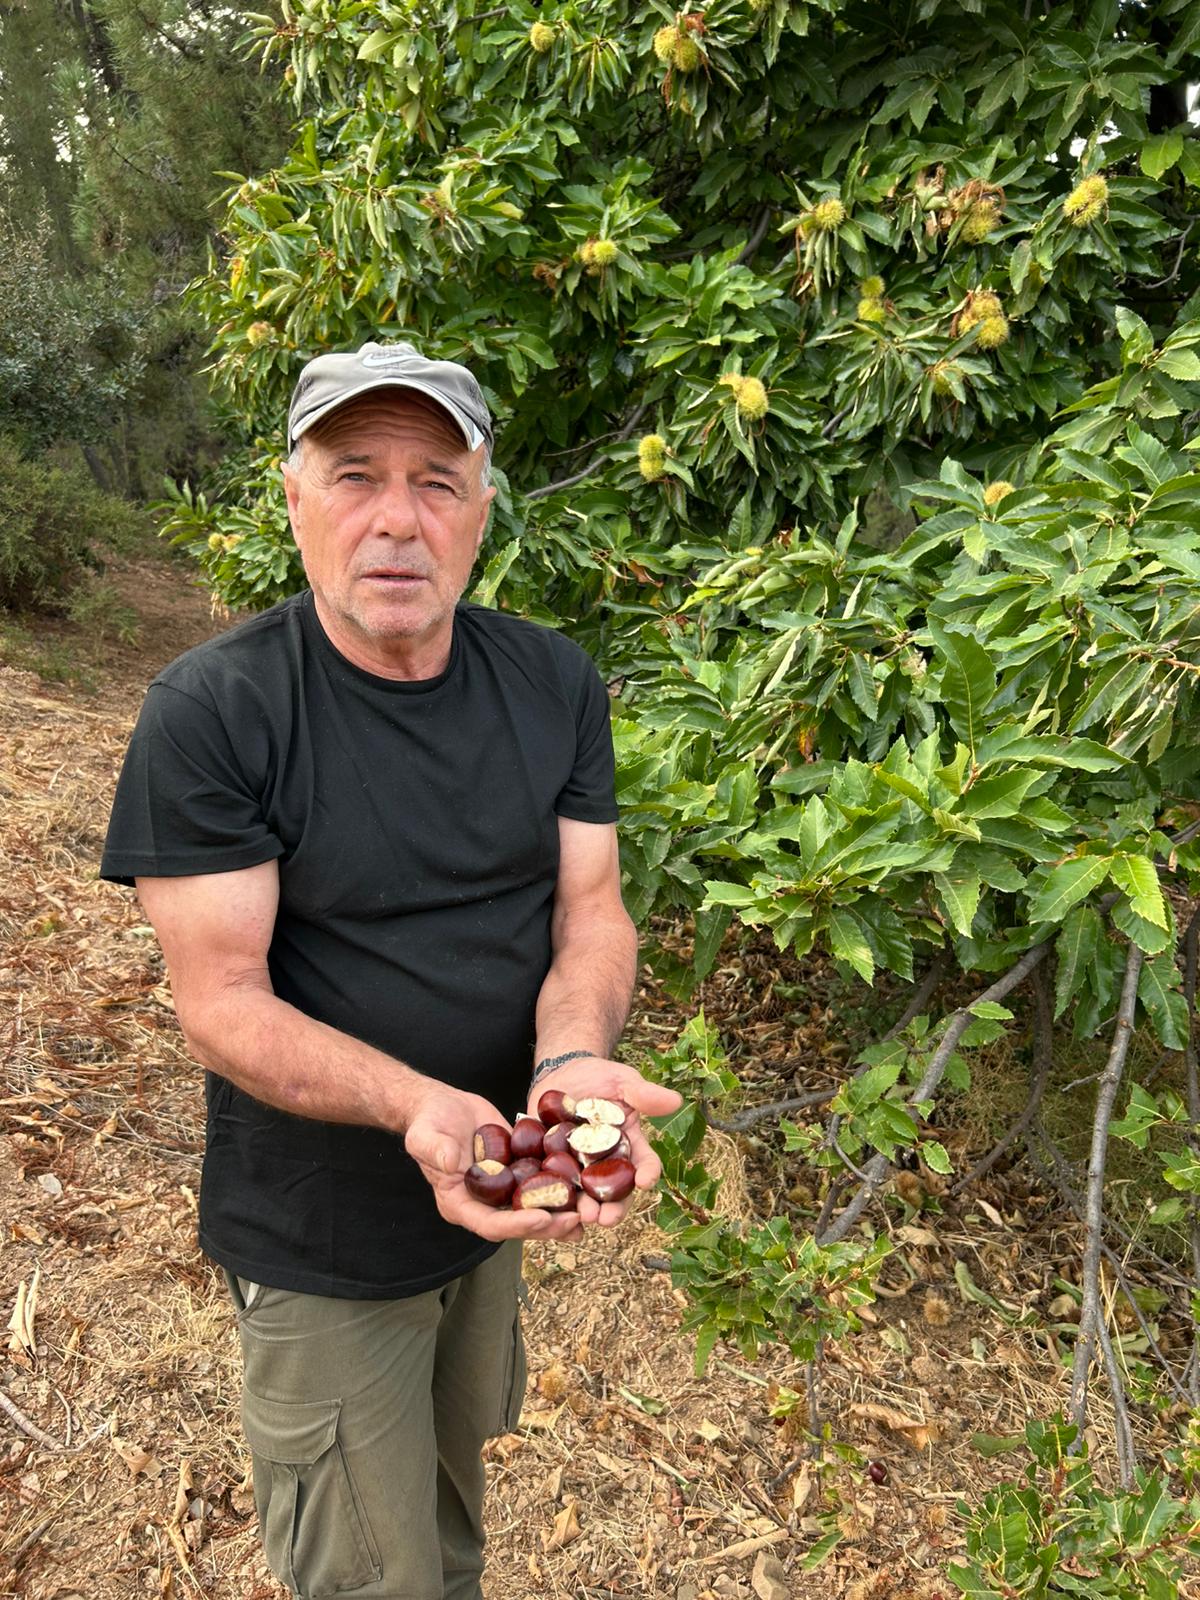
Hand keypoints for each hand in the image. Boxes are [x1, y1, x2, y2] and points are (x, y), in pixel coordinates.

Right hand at [405, 1082, 582, 1242]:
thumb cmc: (429, 1122)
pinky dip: (560, 1189)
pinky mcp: (516, 1171)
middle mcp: (484, 1203)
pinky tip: (584, 1188)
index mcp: (459, 1204)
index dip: (515, 1225)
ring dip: (559, 1216)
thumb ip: (436, 1150)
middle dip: (547, 1226)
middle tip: (575, 1221)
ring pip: (533, 1209)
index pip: (489, 1224)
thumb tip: (452, 1164)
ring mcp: (502, 1189)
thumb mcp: (425, 1135)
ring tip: (587, 1218)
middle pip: (517, 1224)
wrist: (443, 1106)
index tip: (541, 1218)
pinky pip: (538, 1184)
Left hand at [527, 1057, 682, 1228]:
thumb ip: (644, 1094)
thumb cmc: (600, 1077)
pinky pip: (553, 1185)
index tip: (646, 1181)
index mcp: (629, 1145)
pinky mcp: (552, 1164)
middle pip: (616, 1192)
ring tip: (583, 1216)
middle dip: (614, 1208)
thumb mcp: (623, 1081)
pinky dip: (553, 1199)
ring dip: (585, 1209)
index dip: (648, 1173)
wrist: (563, 1072)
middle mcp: (606, 1163)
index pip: (644, 1163)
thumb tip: (677, 1100)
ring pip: (585, 1196)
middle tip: (608, 1218)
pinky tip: (552, 1208)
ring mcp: (579, 1166)